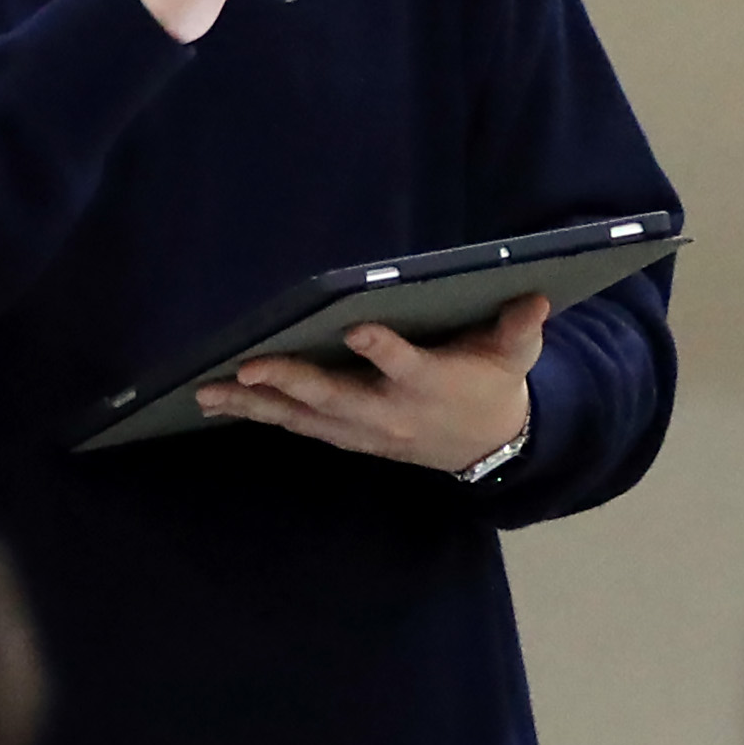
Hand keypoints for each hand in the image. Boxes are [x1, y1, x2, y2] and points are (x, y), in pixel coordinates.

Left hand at [201, 294, 547, 474]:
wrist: (490, 446)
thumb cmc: (495, 383)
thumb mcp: (515, 355)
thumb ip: (519, 327)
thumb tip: (533, 297)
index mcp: (430, 382)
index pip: (405, 365)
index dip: (382, 349)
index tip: (357, 328)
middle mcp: (390, 411)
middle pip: (336, 397)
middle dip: (292, 382)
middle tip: (250, 367)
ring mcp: (364, 429)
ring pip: (304, 417)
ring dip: (257, 404)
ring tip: (210, 390)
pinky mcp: (347, 435)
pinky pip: (297, 425)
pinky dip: (259, 413)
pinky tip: (220, 402)